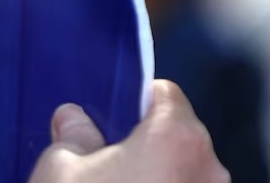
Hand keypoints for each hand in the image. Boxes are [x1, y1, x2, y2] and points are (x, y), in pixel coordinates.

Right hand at [28, 80, 229, 182]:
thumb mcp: (60, 170)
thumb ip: (73, 137)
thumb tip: (74, 121)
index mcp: (175, 138)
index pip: (165, 95)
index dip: (136, 102)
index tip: (113, 119)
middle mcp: (209, 172)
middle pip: (180, 139)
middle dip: (148, 148)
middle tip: (107, 167)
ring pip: (186, 178)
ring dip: (160, 182)